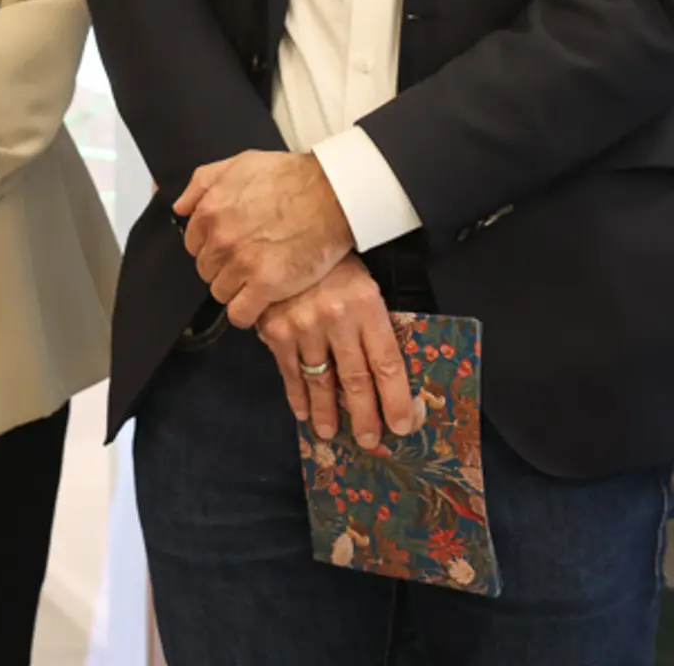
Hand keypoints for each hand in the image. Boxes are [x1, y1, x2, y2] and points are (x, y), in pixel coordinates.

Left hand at [174, 150, 354, 327]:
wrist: (332, 194)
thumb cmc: (292, 177)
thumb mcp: (238, 164)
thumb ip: (202, 183)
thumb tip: (181, 207)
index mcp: (211, 210)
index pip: (193, 244)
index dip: (212, 248)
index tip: (229, 249)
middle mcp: (221, 238)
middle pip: (206, 269)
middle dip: (223, 268)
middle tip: (248, 263)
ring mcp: (242, 263)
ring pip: (220, 292)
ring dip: (235, 290)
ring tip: (257, 281)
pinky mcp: (267, 284)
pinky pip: (240, 313)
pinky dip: (246, 313)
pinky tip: (258, 304)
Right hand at [255, 256, 416, 451]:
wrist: (284, 235)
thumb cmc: (332, 264)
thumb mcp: (363, 286)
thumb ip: (372, 326)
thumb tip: (382, 377)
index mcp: (366, 306)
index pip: (387, 363)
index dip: (396, 399)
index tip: (402, 425)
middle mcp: (336, 319)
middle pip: (356, 379)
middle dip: (365, 416)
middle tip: (370, 441)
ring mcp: (302, 326)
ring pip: (320, 380)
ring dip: (328, 412)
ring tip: (332, 433)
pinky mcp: (274, 329)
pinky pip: (289, 370)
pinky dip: (296, 395)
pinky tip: (303, 412)